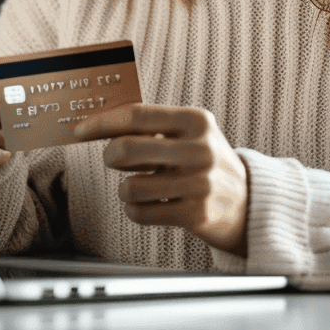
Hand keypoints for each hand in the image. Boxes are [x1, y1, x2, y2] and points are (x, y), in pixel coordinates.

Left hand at [74, 104, 247, 256]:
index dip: (102, 123)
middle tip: (114, 160)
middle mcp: (199, 149)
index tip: (80, 130)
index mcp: (196, 121)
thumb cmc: (205, 162)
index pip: (137, 115)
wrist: (248, 201)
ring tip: (141, 186)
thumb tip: (101, 123)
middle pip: (126, 149)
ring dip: (126, 188)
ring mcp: (199, 184)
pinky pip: (140, 212)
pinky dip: (136, 210)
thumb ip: (154, 125)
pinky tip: (151, 204)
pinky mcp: (195, 214)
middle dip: (110, 156)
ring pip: (129, 186)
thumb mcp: (191, 133)